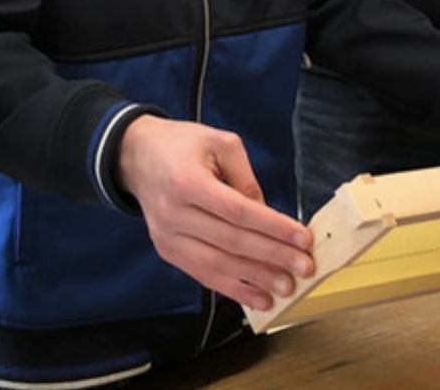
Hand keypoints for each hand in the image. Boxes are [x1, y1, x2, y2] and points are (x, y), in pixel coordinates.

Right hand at [117, 115, 312, 311]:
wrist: (136, 155)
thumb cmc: (180, 145)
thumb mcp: (218, 142)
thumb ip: (245, 178)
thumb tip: (267, 215)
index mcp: (186, 180)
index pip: (237, 211)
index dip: (273, 228)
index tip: (302, 238)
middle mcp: (173, 212)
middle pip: (231, 241)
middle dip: (272, 256)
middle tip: (303, 267)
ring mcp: (167, 236)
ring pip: (218, 265)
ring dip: (256, 279)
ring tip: (286, 287)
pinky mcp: (167, 250)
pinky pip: (203, 275)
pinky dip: (233, 289)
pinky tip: (258, 297)